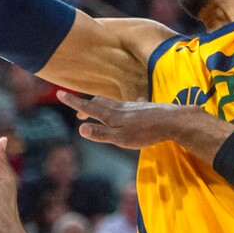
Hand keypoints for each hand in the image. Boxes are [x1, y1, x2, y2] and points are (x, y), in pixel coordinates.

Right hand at [57, 91, 179, 148]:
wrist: (172, 121)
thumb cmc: (146, 133)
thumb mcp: (121, 138)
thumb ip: (102, 134)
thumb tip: (81, 129)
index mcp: (112, 115)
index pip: (88, 108)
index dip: (74, 102)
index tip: (60, 94)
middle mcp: (120, 108)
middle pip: (99, 103)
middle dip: (86, 106)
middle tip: (78, 112)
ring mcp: (133, 107)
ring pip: (113, 103)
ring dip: (102, 105)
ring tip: (98, 108)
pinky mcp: (145, 108)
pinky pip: (131, 105)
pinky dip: (125, 106)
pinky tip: (133, 104)